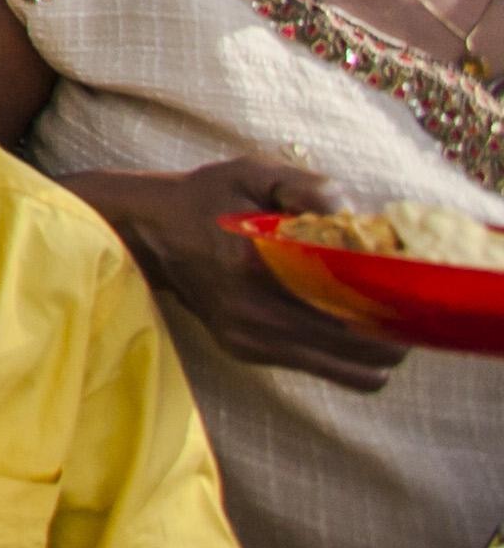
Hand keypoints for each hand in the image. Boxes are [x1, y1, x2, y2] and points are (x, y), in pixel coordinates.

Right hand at [86, 157, 406, 386]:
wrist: (148, 233)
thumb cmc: (207, 197)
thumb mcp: (254, 173)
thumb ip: (310, 189)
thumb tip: (358, 222)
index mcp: (257, 265)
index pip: (355, 304)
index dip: (394, 297)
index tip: (399, 275)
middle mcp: (256, 315)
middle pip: (370, 352)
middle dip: (398, 329)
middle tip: (395, 297)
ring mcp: (252, 341)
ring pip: (357, 373)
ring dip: (377, 349)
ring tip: (372, 313)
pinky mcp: (248, 353)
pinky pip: (327, 369)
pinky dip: (346, 352)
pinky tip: (334, 316)